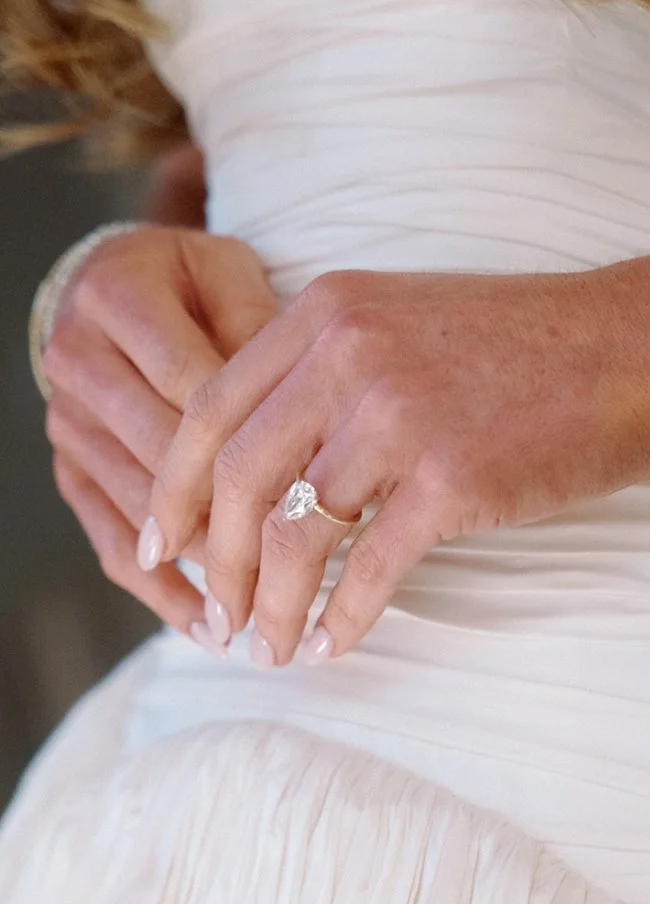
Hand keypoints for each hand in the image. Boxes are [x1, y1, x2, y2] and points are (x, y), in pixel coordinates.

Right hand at [43, 225, 277, 636]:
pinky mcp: (70, 468)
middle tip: (303, 573)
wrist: (119, 282)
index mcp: (119, 299)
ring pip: (138, 510)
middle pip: (167, 460)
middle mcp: (79, 361)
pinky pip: (110, 538)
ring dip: (201, 570)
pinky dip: (159, 590)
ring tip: (261, 620)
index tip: (329, 499)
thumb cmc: (199, 284)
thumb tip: (309, 417)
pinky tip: (205, 627)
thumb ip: (263, 333)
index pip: (201, 394)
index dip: (266, 450)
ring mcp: (67, 422)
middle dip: (236, 523)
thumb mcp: (235, 277)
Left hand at [147, 262, 649, 663]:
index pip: (211, 409)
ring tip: (269, 648)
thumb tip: (277, 459)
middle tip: (215, 618)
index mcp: (329, 311)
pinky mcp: (454, 476)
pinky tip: (334, 642)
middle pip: (240, 479)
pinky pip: (371, 566)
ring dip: (273, 606)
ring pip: (297, 534)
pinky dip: (343, 615)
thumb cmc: (537, 345)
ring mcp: (401, 415)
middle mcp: (350, 355)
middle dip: (216, 563)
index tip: (159, 544)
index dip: (172, 489)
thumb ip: (333, 368)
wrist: (646, 346)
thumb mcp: (412, 320)